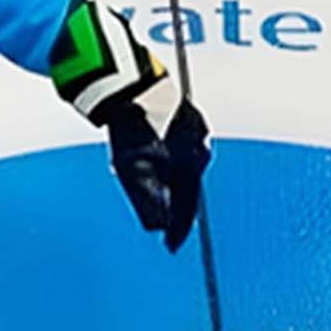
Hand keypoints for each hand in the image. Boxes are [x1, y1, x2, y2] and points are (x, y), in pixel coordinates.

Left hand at [106, 98, 209, 251]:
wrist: (130, 83)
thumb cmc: (133, 126)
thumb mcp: (134, 171)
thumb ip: (148, 202)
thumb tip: (159, 227)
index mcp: (191, 164)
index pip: (187, 207)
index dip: (177, 230)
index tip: (169, 247)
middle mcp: (199, 148)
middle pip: (188, 187)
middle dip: (175, 205)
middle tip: (163, 223)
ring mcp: (195, 129)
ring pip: (185, 166)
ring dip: (171, 180)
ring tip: (154, 189)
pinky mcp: (187, 116)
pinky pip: (181, 147)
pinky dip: (170, 160)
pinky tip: (155, 159)